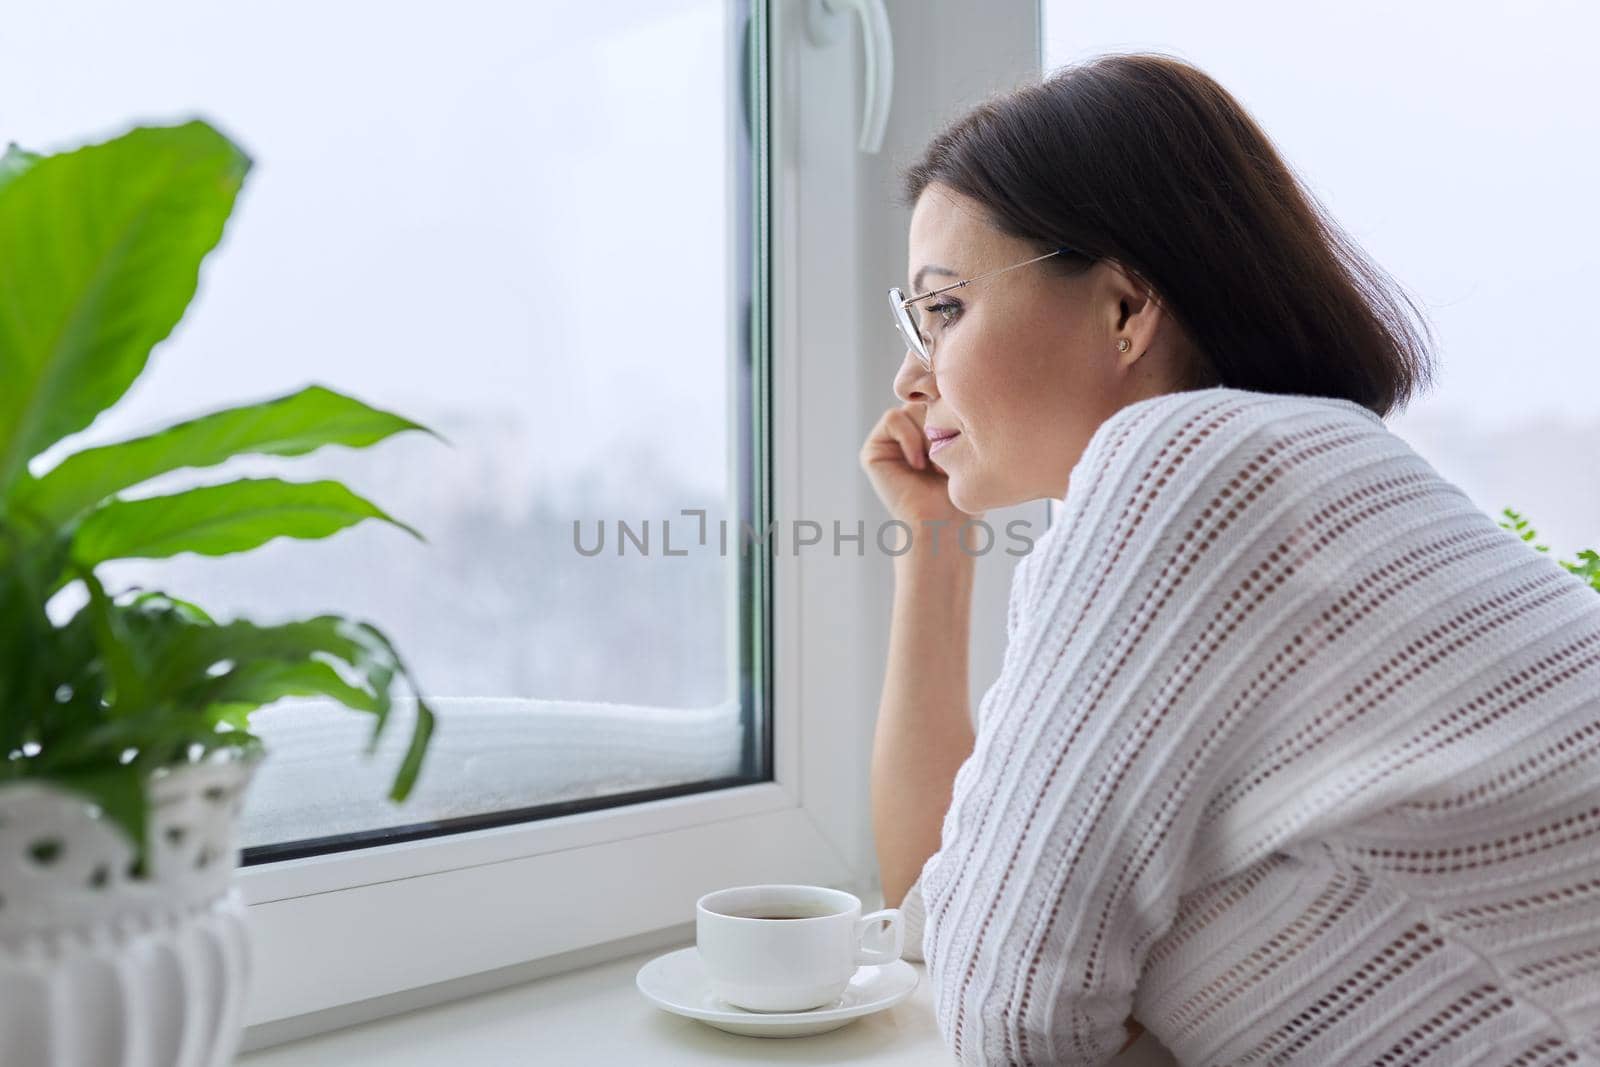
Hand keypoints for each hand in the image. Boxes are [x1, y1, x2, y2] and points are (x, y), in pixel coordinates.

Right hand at [859, 401, 977, 526]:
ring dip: (928, 433)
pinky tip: (919, 464)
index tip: (965, 432)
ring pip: (912, 407)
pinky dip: (910, 438)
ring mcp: (891, 439)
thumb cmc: (963, 492)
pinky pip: (893, 418)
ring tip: (938, 463)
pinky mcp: (874, 449)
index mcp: (932, 428)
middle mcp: (912, 430)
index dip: (952, 407)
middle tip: (951, 455)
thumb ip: (956, 413)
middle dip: (942, 423)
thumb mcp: (968, 445)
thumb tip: (952, 379)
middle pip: (927, 398)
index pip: (942, 395)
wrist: (944, 524)